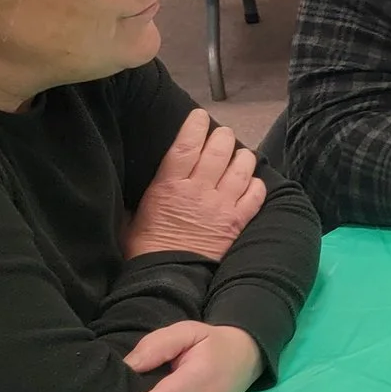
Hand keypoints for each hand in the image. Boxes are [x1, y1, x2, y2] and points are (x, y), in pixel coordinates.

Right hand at [126, 110, 265, 260]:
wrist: (167, 276)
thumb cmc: (144, 247)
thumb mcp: (133, 215)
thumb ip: (144, 195)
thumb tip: (140, 186)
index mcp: (169, 185)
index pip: (187, 144)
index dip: (196, 125)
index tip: (200, 116)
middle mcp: (199, 189)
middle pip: (219, 150)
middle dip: (223, 137)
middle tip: (222, 136)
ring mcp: (221, 205)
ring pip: (242, 167)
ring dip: (243, 156)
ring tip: (239, 156)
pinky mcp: (237, 222)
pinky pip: (256, 195)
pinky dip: (257, 184)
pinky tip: (251, 182)